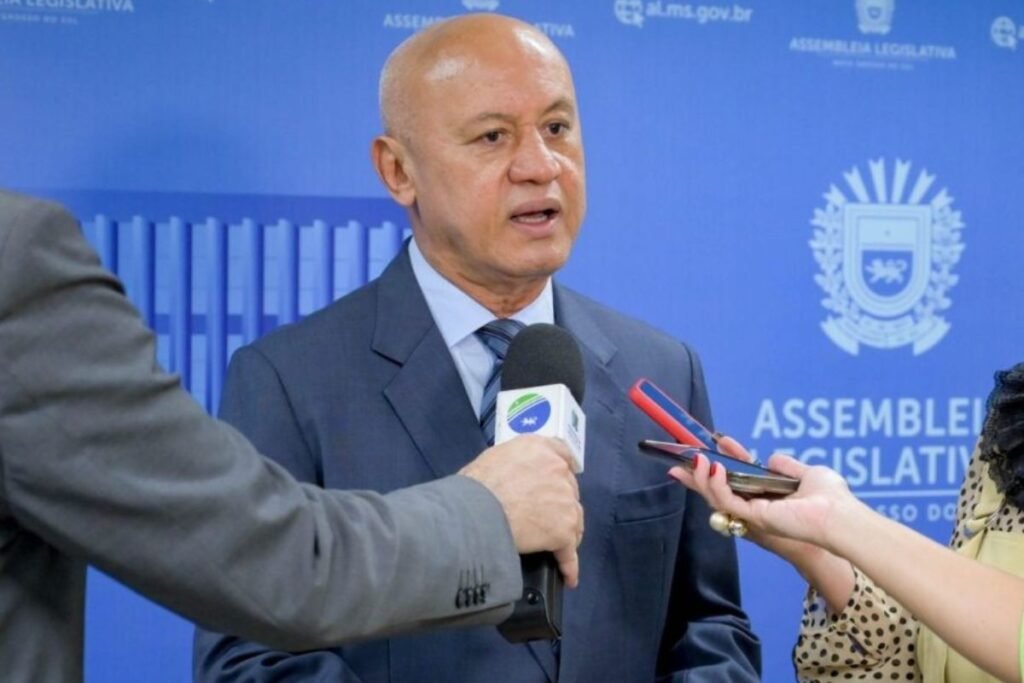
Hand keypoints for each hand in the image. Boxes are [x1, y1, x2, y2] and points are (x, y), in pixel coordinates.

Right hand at [459, 435, 582, 587]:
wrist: (474, 514)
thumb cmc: (473, 488)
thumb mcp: (492, 459)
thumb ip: (514, 464)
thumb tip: (513, 479)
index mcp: (538, 448)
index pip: (562, 454)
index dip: (561, 471)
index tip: (561, 481)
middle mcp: (557, 469)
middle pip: (569, 490)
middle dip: (561, 504)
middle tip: (545, 519)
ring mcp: (564, 500)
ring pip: (574, 520)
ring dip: (566, 533)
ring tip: (557, 549)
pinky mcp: (563, 530)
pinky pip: (569, 552)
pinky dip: (568, 565)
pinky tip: (568, 577)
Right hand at [670, 438, 853, 550]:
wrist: (840, 516)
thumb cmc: (832, 499)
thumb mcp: (807, 473)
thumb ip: (785, 466)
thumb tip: (769, 458)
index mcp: (767, 500)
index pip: (735, 484)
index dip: (719, 468)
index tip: (710, 447)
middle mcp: (757, 509)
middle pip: (718, 494)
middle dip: (696, 478)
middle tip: (677, 463)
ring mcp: (754, 516)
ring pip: (716, 499)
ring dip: (702, 479)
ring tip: (697, 459)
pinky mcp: (754, 518)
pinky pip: (726, 501)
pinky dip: (715, 485)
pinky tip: (713, 468)